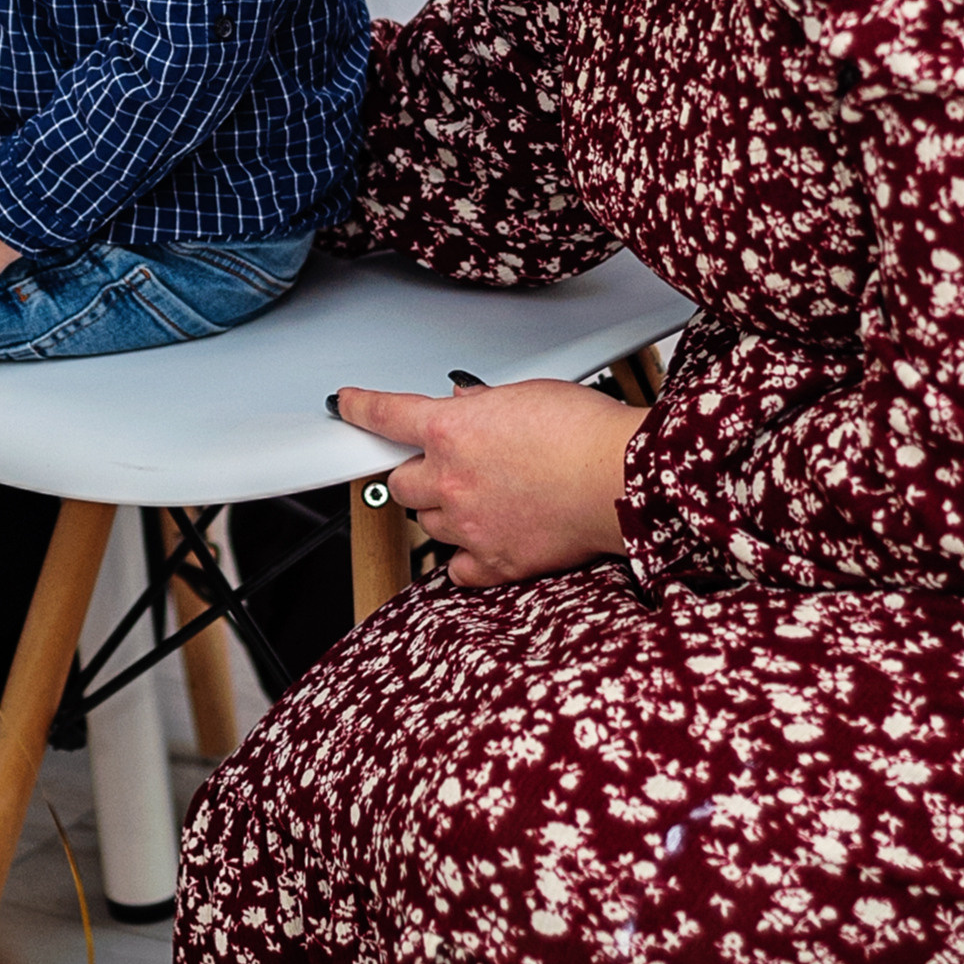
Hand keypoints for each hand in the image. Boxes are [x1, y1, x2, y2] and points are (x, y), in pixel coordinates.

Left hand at [332, 379, 643, 588]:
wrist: (619, 479)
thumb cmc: (582, 431)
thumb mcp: (525, 395)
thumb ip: (484, 404)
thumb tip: (468, 404)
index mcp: (451, 430)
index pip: (384, 415)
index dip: (357, 408)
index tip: (345, 405)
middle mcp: (450, 480)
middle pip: (400, 482)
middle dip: (416, 473)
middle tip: (447, 467)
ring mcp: (468, 525)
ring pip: (428, 524)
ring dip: (443, 512)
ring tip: (483, 500)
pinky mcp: (495, 562)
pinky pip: (457, 569)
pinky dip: (465, 559)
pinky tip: (484, 542)